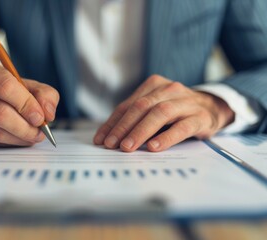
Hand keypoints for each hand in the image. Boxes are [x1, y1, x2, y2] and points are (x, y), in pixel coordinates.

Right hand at [0, 63, 58, 145]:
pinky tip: (21, 137)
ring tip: (34, 135)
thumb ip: (46, 96)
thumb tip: (47, 113)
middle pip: (0, 113)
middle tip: (40, 131)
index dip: (26, 104)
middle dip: (25, 126)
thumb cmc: (14, 92)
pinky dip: (13, 142)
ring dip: (21, 137)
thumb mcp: (33, 87)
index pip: (5, 87)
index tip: (40, 117)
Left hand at [93, 75, 233, 151]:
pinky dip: (166, 137)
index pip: (128, 105)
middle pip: (141, 107)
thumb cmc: (176, 111)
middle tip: (111, 144)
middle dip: (123, 127)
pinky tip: (154, 146)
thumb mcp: (155, 108)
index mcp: (154, 85)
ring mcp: (186, 102)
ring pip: (160, 114)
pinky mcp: (200, 117)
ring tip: (127, 147)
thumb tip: (111, 137)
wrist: (212, 107)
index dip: (112, 123)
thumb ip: (137, 117)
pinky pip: (182, 127)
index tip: (101, 139)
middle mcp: (169, 89)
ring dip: (140, 131)